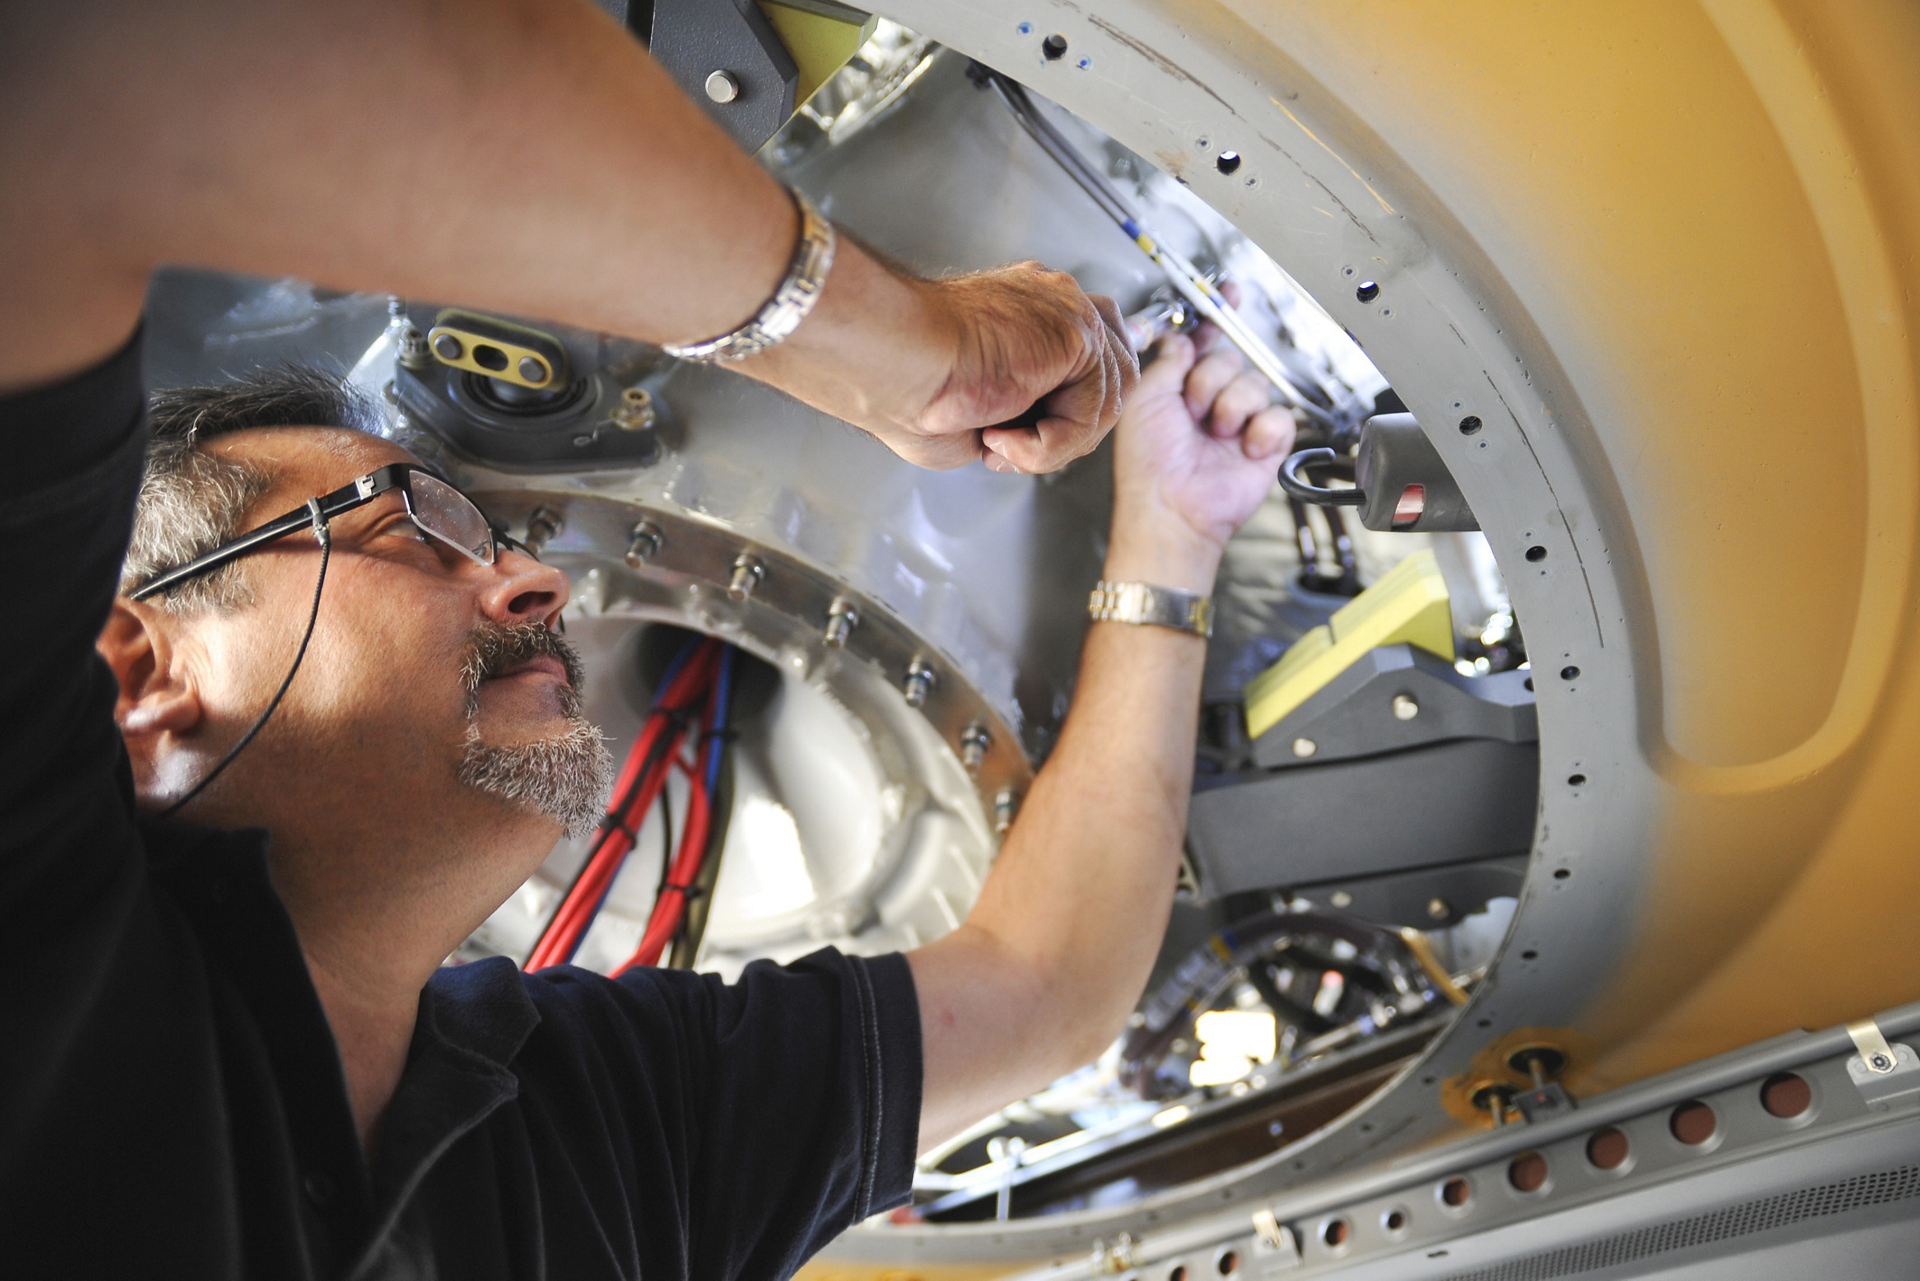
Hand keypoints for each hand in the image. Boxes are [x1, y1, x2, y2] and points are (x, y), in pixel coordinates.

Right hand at [747, 253, 1135, 471]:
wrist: (893, 362)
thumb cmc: (911, 383)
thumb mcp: (979, 405)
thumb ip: (1024, 409)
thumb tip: (1041, 436)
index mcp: (1030, 311)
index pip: (1094, 358)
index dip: (1076, 409)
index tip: (1031, 441)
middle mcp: (1055, 304)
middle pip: (1114, 380)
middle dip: (1071, 433)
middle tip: (1011, 450)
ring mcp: (1069, 314)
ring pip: (1105, 403)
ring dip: (1051, 446)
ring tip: (996, 443)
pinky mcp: (1077, 334)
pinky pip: (1090, 413)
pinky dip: (1045, 445)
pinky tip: (997, 434)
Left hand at [1106, 325, 1295, 591]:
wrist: (1171, 507)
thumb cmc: (1147, 465)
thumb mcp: (1145, 398)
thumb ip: (1168, 359)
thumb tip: (1184, 337)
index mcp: (1177, 387)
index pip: (1201, 341)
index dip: (1215, 316)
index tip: (1226, 292)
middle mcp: (1209, 401)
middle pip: (1229, 358)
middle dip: (1210, 379)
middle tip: (1191, 408)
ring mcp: (1238, 422)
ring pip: (1254, 383)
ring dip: (1231, 406)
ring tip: (1213, 433)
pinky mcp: (1266, 443)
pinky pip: (1278, 415)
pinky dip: (1260, 431)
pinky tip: (1242, 448)